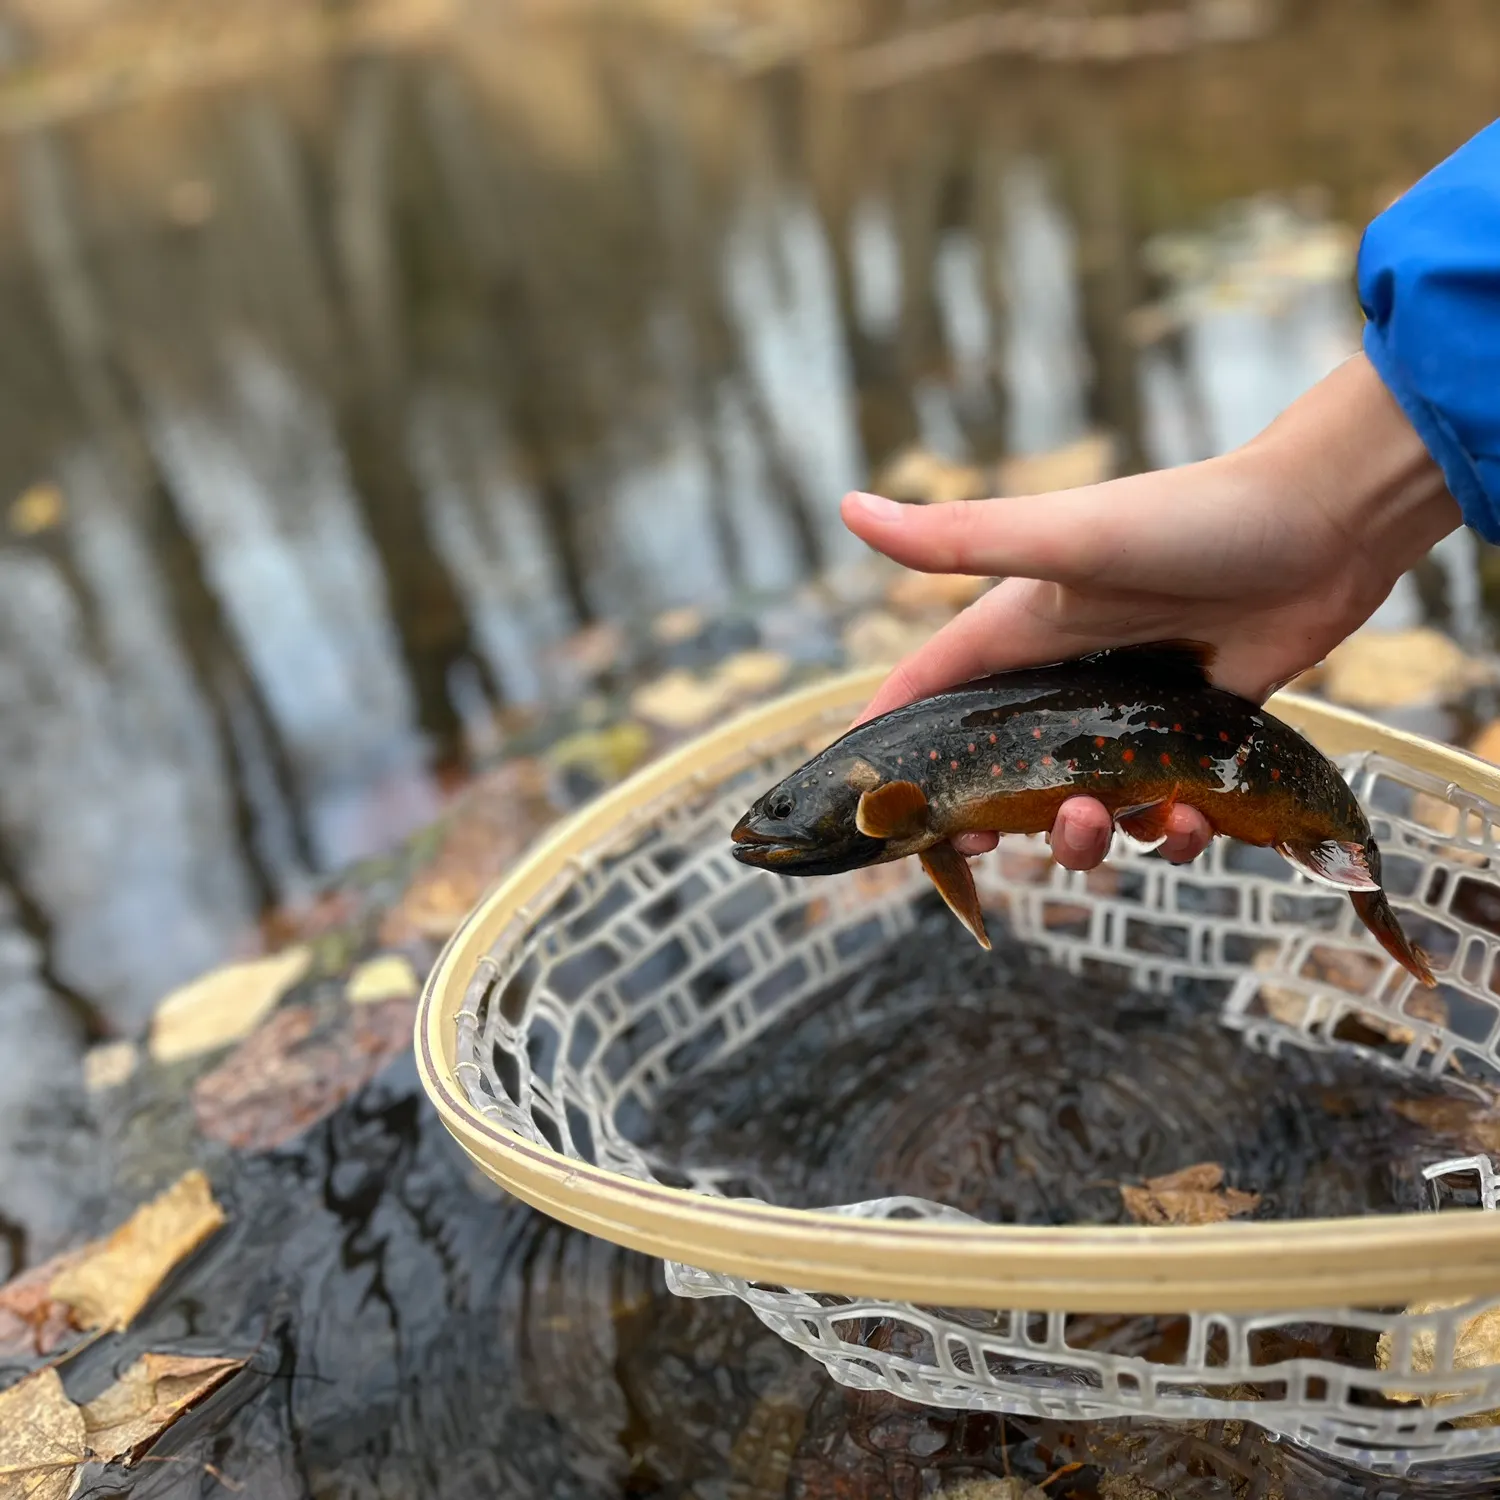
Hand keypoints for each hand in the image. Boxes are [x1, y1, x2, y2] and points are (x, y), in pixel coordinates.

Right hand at [845, 353, 1459, 869]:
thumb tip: (849, 506)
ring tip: (1107, 825)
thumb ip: (961, 539)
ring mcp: (1129, 712)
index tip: (870, 807)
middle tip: (990, 847)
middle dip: (987, 819)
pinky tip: (1191, 821)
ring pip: (1081, 802)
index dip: (892, 749)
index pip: (927, 694)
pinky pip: (1164, 808)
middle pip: (997, 771)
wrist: (1325, 524)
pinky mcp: (1195, 737)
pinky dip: (1173, 831)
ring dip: (1084, 836)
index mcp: (1018, 631)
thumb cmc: (1190, 520)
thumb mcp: (1065, 537)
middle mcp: (1065, 675)